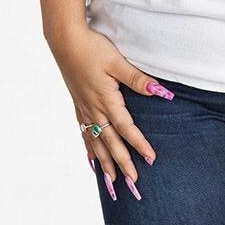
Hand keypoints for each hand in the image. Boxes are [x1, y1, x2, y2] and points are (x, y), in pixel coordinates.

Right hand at [47, 24, 173, 200]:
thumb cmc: (92, 48)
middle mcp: (94, 108)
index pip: (126, 128)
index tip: (150, 159)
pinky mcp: (77, 103)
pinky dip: (89, 148)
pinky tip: (91, 158)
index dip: (139, 144)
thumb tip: (159, 91)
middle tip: (133, 183)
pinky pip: (84, 133)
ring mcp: (84, 108)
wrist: (65, 41)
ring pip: (95, 142)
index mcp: (106, 100)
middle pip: (110, 142)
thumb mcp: (117, 62)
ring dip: (105, 162)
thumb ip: (137, 79)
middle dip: (122, 163)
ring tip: (112, 181)